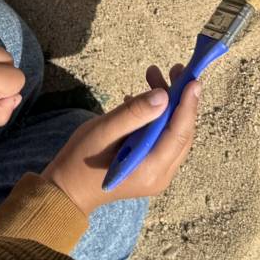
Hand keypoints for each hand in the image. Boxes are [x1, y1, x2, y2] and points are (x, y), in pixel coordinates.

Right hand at [44, 68, 201, 211]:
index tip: (193, 79)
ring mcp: (157, 174)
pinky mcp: (150, 168)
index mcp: (151, 169)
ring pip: (173, 134)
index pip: (179, 134)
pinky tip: (139, 100)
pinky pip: (162, 139)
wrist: (67, 189)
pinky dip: (156, 117)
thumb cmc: (80, 161)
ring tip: (153, 76)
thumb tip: (164, 96)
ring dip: (167, 105)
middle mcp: (161, 175)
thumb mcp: (103, 132)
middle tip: (174, 69)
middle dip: (180, 99)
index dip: (188, 105)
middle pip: (181, 133)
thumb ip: (133, 114)